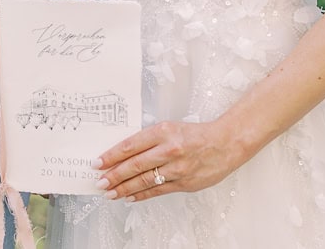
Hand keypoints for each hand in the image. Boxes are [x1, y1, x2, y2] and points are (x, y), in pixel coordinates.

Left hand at [95, 120, 245, 201]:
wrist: (226, 143)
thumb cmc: (197, 135)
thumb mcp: (170, 128)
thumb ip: (149, 141)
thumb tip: (124, 155)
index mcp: (163, 131)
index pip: (130, 145)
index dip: (111, 156)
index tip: (98, 162)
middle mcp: (169, 149)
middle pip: (134, 165)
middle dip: (114, 175)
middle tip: (99, 181)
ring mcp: (177, 168)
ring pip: (144, 180)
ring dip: (124, 188)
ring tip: (110, 192)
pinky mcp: (184, 183)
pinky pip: (158, 191)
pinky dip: (141, 194)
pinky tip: (130, 196)